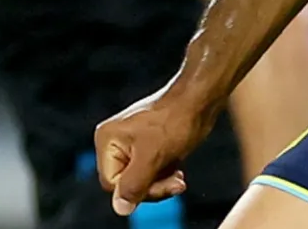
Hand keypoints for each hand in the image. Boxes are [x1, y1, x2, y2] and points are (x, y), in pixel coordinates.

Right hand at [95, 86, 212, 215]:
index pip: (112, 184)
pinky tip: (177, 168)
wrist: (199, 100)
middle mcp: (115, 142)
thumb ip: (134, 184)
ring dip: (161, 182)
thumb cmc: (176, 120)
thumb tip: (121, 208)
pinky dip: (164, 175)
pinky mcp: (147, 146)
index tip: (162, 184)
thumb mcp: (153, 156)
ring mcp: (131, 144)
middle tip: (175, 182)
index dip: (137, 190)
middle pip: (126, 184)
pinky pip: (149, 172)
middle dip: (152, 186)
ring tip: (178, 176)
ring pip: (140, 181)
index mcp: (108, 141)